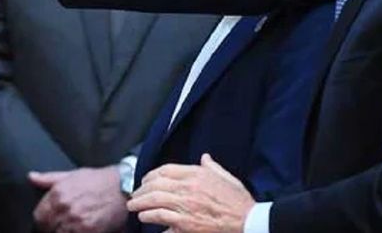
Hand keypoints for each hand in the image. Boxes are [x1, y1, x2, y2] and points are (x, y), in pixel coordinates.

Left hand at [29, 166, 127, 232]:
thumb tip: (31, 177)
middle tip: (61, 224)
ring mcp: (77, 222)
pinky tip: (80, 229)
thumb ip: (48, 179)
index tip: (47, 221)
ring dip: (63, 231)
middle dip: (52, 227)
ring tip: (72, 226)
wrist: (124, 188)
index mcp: (58, 194)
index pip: (38, 217)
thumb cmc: (98, 181)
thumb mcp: (72, 175)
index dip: (42, 221)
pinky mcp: (89, 231)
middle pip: (48, 228)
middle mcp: (65, 208)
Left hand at [127, 154, 252, 232]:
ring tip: (133, 206)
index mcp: (197, 174)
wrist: (248, 222)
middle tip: (135, 195)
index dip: (151, 175)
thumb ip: (212, 167)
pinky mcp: (185, 223)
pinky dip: (149, 216)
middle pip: (155, 184)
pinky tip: (144, 217)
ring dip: (140, 203)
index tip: (145, 180)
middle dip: (141, 190)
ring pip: (154, 200)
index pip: (166, 170)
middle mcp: (189, 187)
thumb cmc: (239, 202)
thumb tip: (205, 157)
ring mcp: (186, 205)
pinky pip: (161, 217)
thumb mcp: (227, 178)